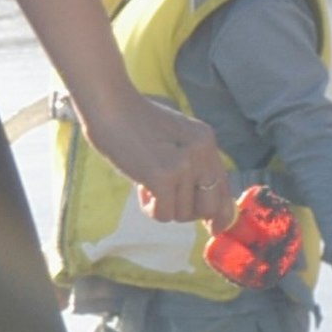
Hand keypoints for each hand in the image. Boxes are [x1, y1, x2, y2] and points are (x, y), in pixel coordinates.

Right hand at [83, 93, 228, 227]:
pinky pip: (163, 214)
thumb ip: (191, 160)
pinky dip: (150, 208)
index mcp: (206, 140)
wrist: (107, 105)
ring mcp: (183, 164)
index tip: (215, 227)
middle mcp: (201, 152)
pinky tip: (140, 189)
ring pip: (183, 214)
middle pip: (208, 206)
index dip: (221, 211)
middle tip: (166, 199)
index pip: (223, 185)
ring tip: (146, 184)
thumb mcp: (174, 135)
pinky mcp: (162, 176)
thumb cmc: (133, 121)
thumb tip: (204, 204)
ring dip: (163, 206)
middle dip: (188, 211)